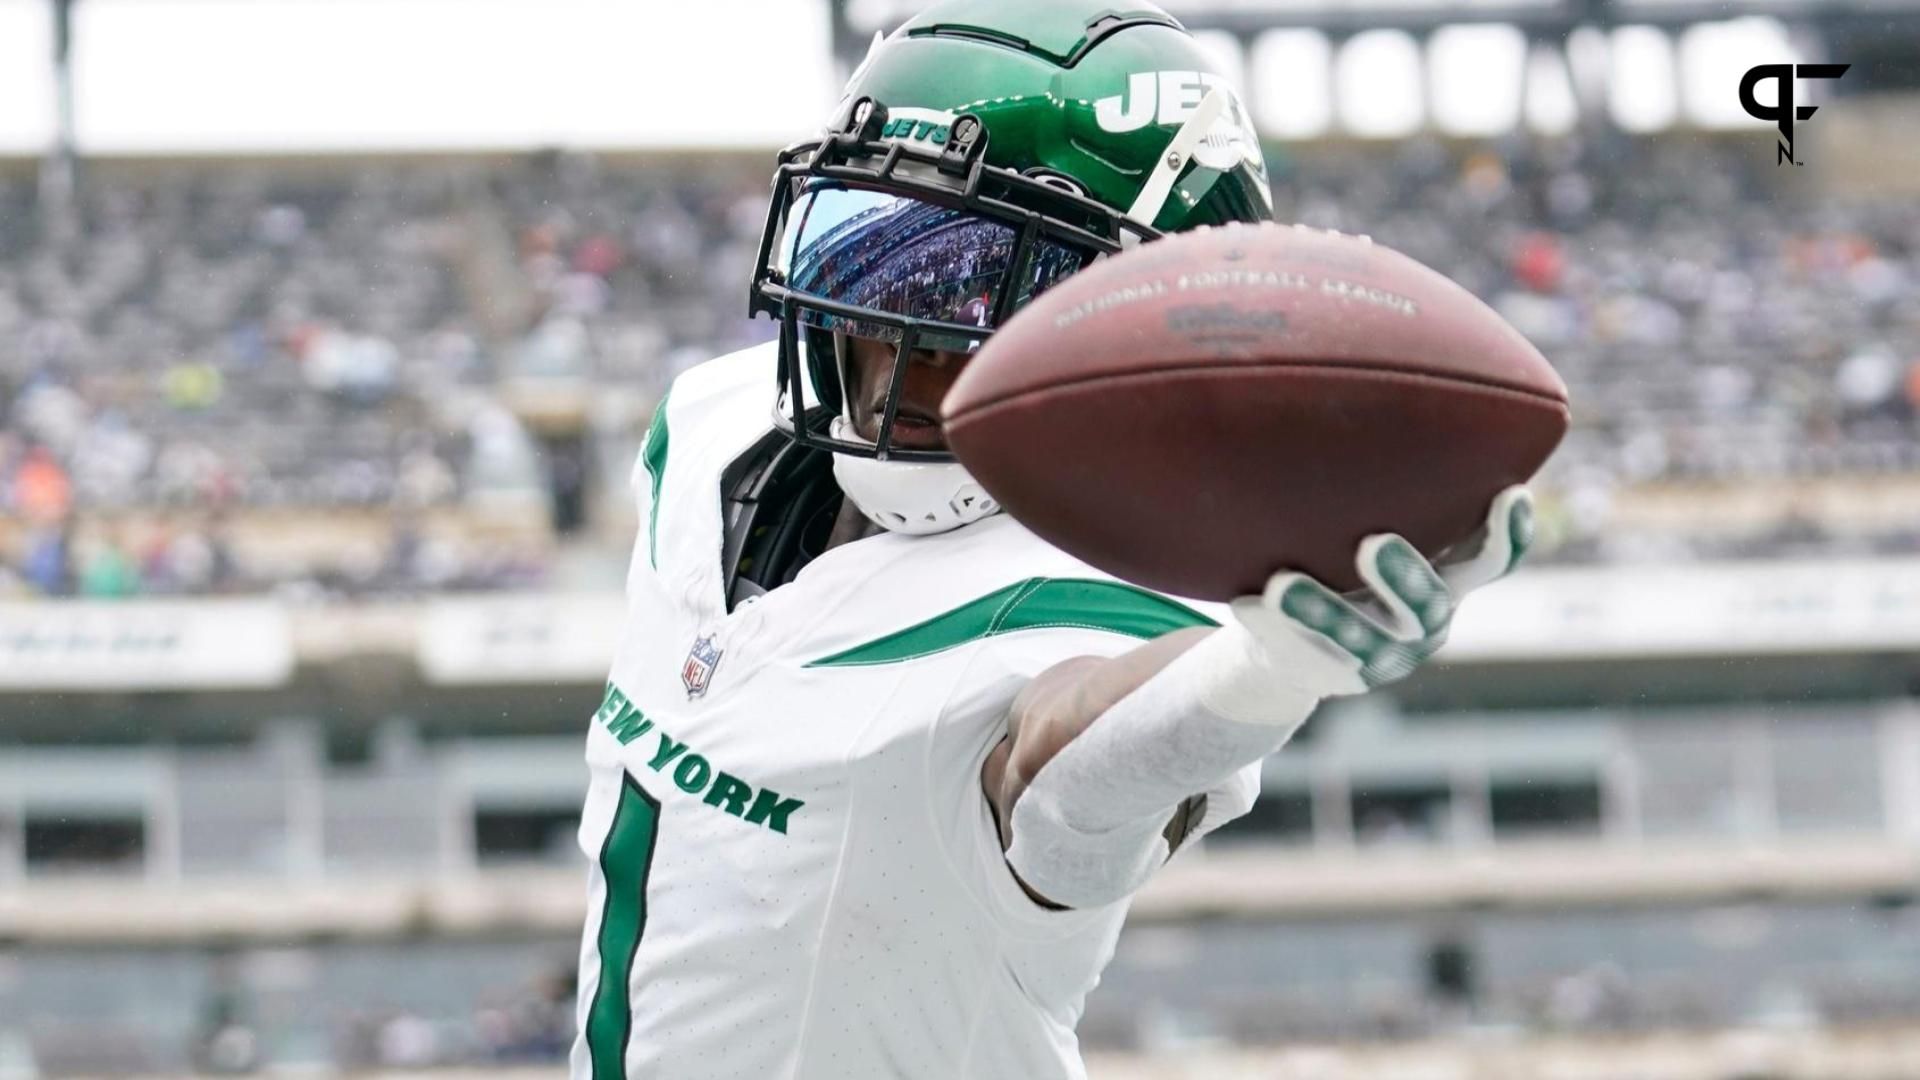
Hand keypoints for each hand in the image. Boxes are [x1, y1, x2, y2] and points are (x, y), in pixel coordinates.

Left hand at [1229, 486, 1534, 696]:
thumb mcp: (1376, 523)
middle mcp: (1427, 621)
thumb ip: (1391, 489)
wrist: (1306, 640)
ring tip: (1280, 583)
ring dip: (1321, 608)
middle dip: (1403, 575)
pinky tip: (1246, 603)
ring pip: (1358, 637)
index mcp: (1450, 577)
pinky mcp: (1337, 675)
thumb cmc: (1348, 557)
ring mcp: (1384, 655)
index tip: (1511, 493)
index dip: (1510, 533)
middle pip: (1429, 603)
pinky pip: (1306, 652)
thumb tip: (1364, 381)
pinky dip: (1275, 627)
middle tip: (1372, 544)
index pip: (1493, 560)